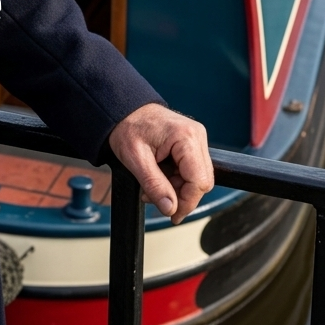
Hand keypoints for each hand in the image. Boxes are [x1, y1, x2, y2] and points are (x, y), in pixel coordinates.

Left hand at [108, 103, 213, 224]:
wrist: (122, 109)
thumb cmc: (127, 127)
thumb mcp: (135, 159)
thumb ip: (154, 185)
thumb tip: (171, 208)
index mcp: (186, 137)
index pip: (199, 181)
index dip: (187, 202)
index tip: (172, 215)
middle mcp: (196, 135)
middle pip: (201, 181)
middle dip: (180, 195)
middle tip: (155, 197)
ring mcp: (195, 138)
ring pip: (197, 177)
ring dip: (176, 188)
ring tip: (152, 186)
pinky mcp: (191, 142)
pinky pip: (191, 169)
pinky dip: (176, 178)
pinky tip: (159, 176)